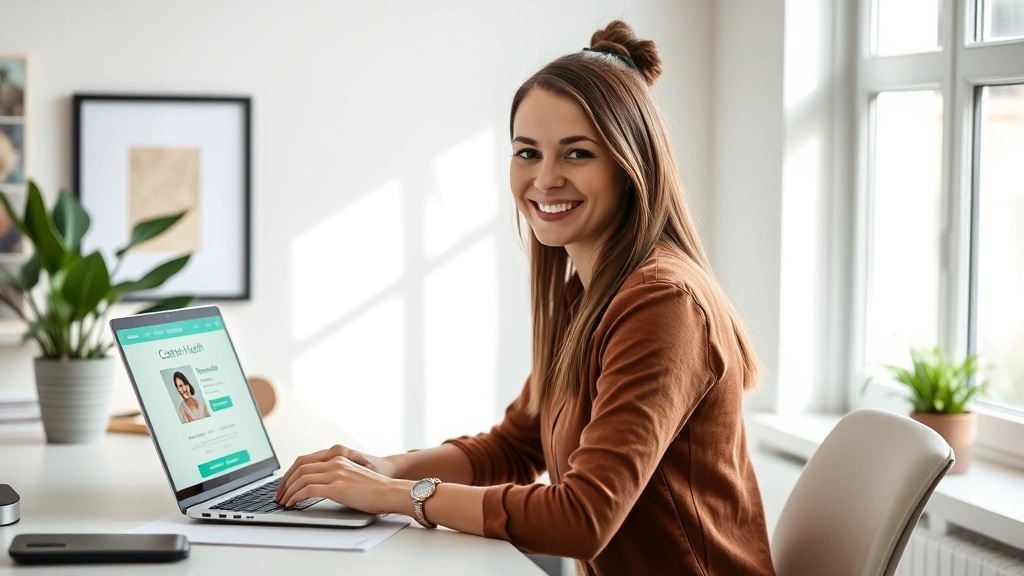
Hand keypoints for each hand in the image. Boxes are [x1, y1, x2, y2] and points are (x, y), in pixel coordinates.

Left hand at [274, 444, 399, 501]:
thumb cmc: (376, 489)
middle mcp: (335, 462)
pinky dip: (295, 497)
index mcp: (338, 458)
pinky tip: (292, 504)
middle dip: (285, 482)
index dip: (290, 473)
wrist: (392, 492)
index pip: (305, 460)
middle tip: (279, 495)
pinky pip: (307, 489)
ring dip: (288, 491)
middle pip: (299, 467)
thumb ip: (337, 477)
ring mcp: (336, 473)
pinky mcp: (337, 487)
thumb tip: (318, 489)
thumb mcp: (353, 477)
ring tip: (283, 502)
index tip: (284, 485)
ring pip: (301, 478)